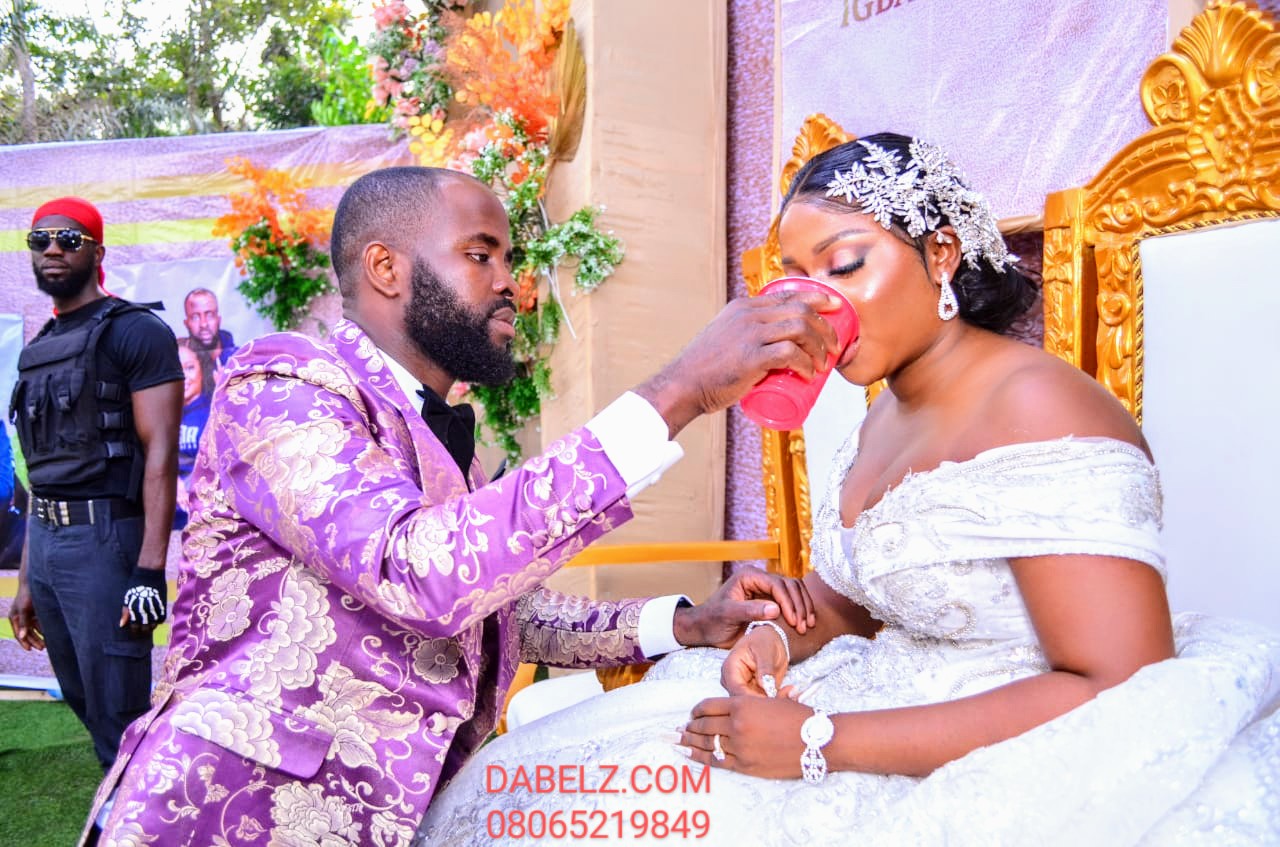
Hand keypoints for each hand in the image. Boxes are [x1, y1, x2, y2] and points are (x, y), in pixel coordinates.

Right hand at [8, 586, 44, 651]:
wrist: (35, 581)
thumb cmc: (27, 595)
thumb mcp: (24, 609)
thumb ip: (24, 623)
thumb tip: (21, 637)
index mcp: (14, 617)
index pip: (18, 633)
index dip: (24, 642)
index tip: (30, 649)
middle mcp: (21, 618)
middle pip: (27, 633)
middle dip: (34, 641)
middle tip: (42, 648)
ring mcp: (29, 615)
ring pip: (34, 629)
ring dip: (40, 636)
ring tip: (47, 644)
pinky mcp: (37, 612)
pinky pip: (40, 623)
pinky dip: (44, 629)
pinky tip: (51, 634)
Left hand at [119, 566, 167, 636]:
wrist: (150, 573)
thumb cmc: (135, 584)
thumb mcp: (127, 597)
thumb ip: (125, 612)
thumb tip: (122, 624)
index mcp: (134, 609)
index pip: (135, 627)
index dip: (134, 629)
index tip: (134, 628)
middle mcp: (145, 611)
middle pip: (145, 628)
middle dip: (143, 629)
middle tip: (142, 627)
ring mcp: (155, 608)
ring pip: (154, 624)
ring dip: (151, 626)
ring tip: (149, 625)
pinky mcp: (162, 604)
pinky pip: (161, 618)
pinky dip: (158, 621)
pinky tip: (155, 619)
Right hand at [634, 290, 841, 436]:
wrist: (683, 385)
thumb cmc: (705, 368)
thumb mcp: (725, 336)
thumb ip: (745, 333)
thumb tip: (773, 344)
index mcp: (743, 307)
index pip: (788, 295)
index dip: (817, 299)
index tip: (835, 308)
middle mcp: (748, 315)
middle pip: (800, 310)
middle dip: (825, 326)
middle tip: (834, 345)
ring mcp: (749, 334)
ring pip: (800, 328)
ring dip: (820, 345)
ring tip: (824, 362)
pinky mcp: (750, 357)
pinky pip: (790, 353)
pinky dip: (805, 363)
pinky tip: (810, 374)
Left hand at [673, 567, 813, 649]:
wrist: (705, 629)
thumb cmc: (712, 621)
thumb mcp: (728, 615)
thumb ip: (750, 610)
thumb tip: (776, 609)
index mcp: (748, 576)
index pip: (777, 584)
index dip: (789, 602)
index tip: (794, 621)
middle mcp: (759, 579)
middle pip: (790, 585)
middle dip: (799, 605)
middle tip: (803, 626)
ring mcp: (766, 588)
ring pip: (794, 591)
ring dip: (803, 607)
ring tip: (807, 626)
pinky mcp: (770, 599)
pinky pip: (791, 600)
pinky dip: (800, 610)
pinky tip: (804, 623)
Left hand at [680, 695, 811, 778]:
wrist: (818, 742)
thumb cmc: (799, 718)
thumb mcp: (771, 701)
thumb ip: (750, 703)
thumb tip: (734, 705)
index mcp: (742, 703)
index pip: (708, 706)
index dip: (696, 710)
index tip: (692, 714)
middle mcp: (737, 724)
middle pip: (704, 725)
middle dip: (690, 727)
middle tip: (681, 730)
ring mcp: (740, 746)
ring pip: (707, 744)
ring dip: (691, 742)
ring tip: (681, 742)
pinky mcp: (745, 765)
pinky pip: (717, 761)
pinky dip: (702, 757)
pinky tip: (694, 755)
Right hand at [721, 624, 791, 696]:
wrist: (770, 640)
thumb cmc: (763, 640)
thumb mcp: (765, 649)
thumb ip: (765, 668)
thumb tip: (765, 685)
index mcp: (730, 668)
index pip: (737, 690)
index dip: (752, 698)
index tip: (770, 699)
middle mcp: (734, 681)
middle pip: (744, 701)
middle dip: (764, 702)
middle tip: (785, 695)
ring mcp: (743, 688)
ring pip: (754, 705)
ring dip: (772, 702)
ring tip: (788, 692)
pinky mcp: (755, 693)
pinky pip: (764, 703)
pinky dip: (776, 700)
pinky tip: (788, 692)